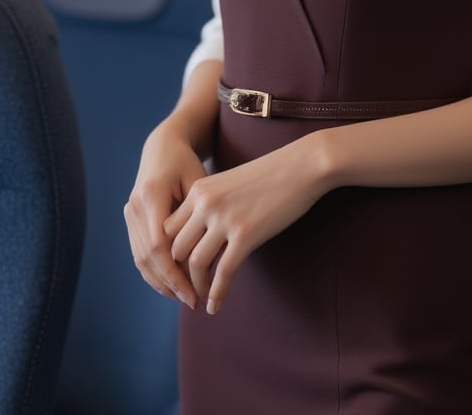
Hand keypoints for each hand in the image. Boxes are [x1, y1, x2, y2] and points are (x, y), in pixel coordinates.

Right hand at [124, 118, 207, 309]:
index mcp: (151, 195)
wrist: (163, 147)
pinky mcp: (129, 218)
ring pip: (140, 258)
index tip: (195, 292)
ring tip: (183, 297)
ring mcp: (129, 212)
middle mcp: (135, 205)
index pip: (160, 247)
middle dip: (169, 284)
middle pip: (148, 258)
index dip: (176, 275)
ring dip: (160, 282)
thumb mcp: (198, 183)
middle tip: (192, 301)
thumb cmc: (188, 164)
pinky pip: (139, 252)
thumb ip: (200, 218)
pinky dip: (153, 271)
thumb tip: (213, 259)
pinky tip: (171, 284)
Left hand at [164, 135, 328, 314]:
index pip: (168, 230)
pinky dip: (216, 293)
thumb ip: (211, 205)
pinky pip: (223, 272)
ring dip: (196, 287)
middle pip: (176, 249)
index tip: (178, 270)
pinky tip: (215, 307)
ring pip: (195, 263)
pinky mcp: (245, 234)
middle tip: (186, 290)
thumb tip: (202, 236)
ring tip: (200, 300)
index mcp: (199, 190)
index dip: (170, 254)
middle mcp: (205, 203)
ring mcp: (225, 219)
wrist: (302, 165)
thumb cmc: (270, 175)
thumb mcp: (230, 184)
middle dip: (178, 274)